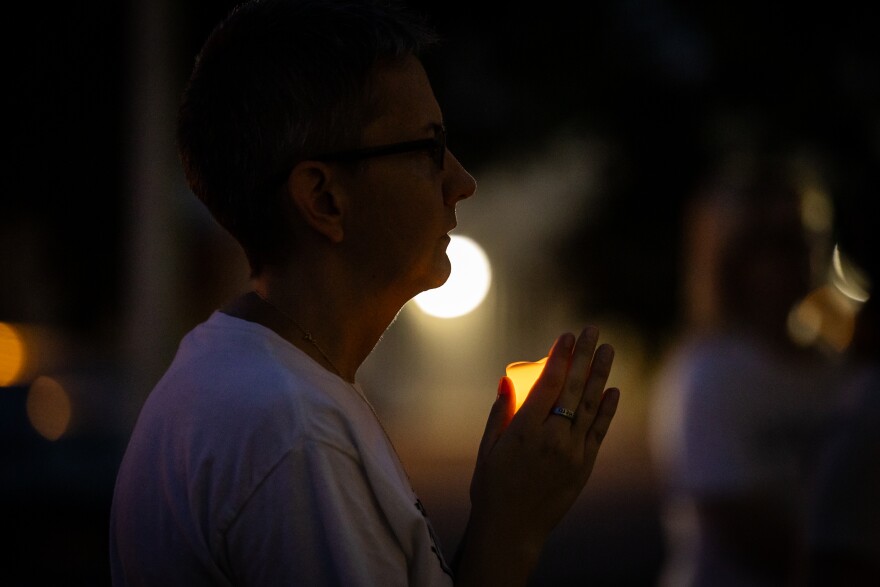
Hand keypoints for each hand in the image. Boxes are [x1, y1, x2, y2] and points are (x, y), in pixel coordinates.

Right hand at [455, 326, 618, 585]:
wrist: (512, 529)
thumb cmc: (492, 486)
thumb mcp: (488, 447)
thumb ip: (500, 412)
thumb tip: (508, 380)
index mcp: (526, 431)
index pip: (549, 384)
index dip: (561, 357)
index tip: (568, 335)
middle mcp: (553, 439)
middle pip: (573, 388)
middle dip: (584, 356)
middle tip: (592, 330)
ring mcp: (572, 453)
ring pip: (589, 406)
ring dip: (600, 375)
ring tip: (608, 350)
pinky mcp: (584, 466)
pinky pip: (598, 432)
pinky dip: (607, 410)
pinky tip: (613, 390)